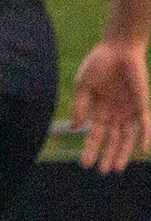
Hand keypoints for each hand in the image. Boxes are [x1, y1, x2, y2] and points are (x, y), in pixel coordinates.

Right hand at [72, 40, 150, 173]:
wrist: (117, 48)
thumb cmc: (98, 64)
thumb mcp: (83, 86)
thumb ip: (80, 106)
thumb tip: (75, 128)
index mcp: (100, 110)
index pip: (95, 134)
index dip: (90, 148)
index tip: (84, 164)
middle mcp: (116, 114)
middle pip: (112, 140)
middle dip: (107, 155)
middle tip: (102, 172)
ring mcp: (129, 111)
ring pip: (128, 137)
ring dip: (123, 152)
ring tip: (116, 167)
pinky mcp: (142, 105)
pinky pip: (145, 125)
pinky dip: (145, 137)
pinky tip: (143, 150)